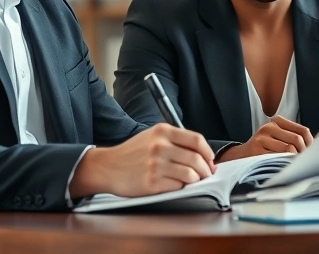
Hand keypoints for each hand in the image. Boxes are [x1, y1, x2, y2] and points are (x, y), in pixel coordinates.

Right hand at [69, 123, 215, 198]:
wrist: (107, 167)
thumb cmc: (131, 153)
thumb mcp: (152, 137)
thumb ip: (175, 141)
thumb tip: (202, 155)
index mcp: (162, 131)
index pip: (196, 140)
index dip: (208, 152)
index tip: (210, 160)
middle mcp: (159, 146)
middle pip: (196, 158)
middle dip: (206, 169)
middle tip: (206, 174)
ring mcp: (155, 165)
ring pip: (190, 174)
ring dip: (196, 180)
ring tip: (193, 181)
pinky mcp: (152, 182)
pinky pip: (178, 186)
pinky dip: (180, 187)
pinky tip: (174, 184)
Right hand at [218, 116, 312, 161]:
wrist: (239, 157)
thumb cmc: (264, 149)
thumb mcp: (277, 138)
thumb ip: (293, 139)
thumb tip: (315, 148)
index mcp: (277, 121)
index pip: (303, 131)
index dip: (311, 144)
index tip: (313, 154)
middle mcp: (269, 126)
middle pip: (297, 139)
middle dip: (304, 153)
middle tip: (305, 163)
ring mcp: (262, 137)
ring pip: (288, 149)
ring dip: (295, 159)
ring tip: (296, 166)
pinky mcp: (256, 150)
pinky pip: (277, 158)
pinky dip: (284, 164)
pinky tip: (285, 168)